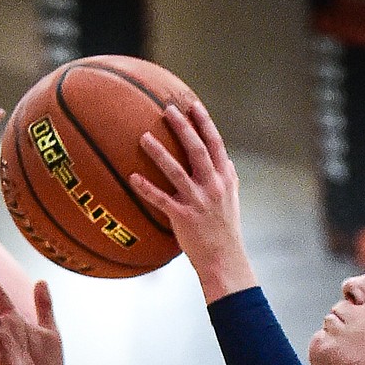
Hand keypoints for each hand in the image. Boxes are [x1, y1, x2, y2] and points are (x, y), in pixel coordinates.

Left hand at [130, 101, 256, 301]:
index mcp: (224, 178)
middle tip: (167, 110)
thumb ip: (228, 177)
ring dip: (159, 153)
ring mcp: (197, 202)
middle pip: (197, 150)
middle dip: (182, 128)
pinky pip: (161, 200)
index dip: (204, 123)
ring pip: (176, 171)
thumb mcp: (232, 199)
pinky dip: (146, 188)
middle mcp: (212, 186)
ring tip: (143, 137)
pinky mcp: (183, 218)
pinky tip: (132, 178)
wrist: (224, 259)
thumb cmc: (226, 229)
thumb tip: (225, 158)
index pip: (215, 143)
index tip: (192, 105)